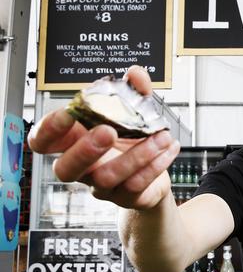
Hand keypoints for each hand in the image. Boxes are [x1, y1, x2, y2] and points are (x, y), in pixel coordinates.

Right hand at [27, 65, 180, 209]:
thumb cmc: (135, 139)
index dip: (48, 130)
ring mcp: (103, 186)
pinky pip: (136, 186)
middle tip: (108, 132)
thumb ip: (134, 91)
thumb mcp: (135, 112)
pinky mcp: (127, 197)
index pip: (43, 141)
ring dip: (137, 155)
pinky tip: (169, 148)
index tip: (67, 114)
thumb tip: (136, 74)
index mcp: (75, 142)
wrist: (157, 171)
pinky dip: (156, 165)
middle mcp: (84, 168)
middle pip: (65, 169)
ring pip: (108, 177)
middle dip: (84, 150)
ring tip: (160, 137)